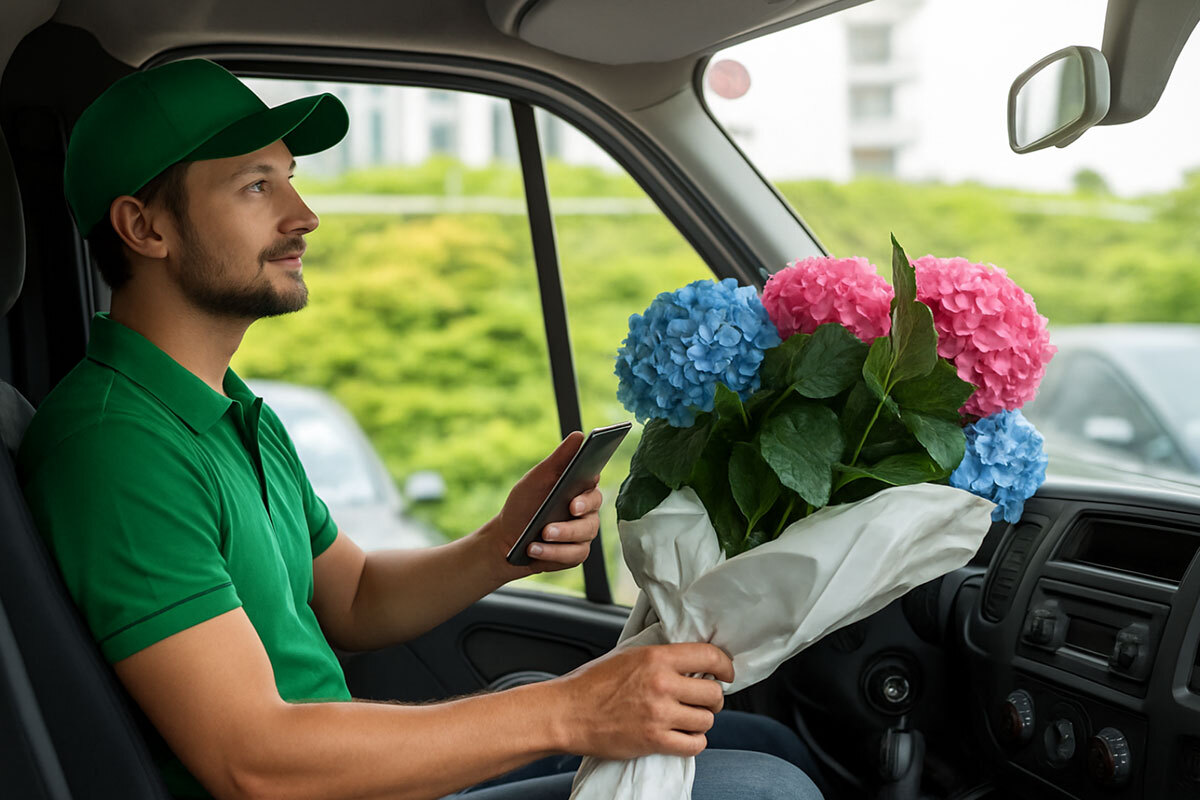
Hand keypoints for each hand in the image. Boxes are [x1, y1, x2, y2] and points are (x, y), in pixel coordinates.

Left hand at [485, 432, 603, 575]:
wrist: (506, 540)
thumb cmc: (523, 506)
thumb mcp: (537, 480)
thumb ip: (559, 459)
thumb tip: (579, 435)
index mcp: (577, 489)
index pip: (593, 481)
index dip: (592, 481)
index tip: (588, 478)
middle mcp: (585, 512)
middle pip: (594, 508)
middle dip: (581, 508)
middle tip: (570, 508)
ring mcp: (582, 535)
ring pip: (584, 534)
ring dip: (562, 534)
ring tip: (541, 535)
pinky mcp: (574, 554)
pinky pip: (573, 554)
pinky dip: (552, 553)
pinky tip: (535, 549)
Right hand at [547, 643, 733, 758]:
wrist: (567, 713)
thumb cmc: (593, 683)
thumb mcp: (629, 655)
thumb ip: (661, 657)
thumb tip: (692, 659)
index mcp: (656, 658)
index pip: (710, 656)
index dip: (725, 666)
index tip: (726, 673)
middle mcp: (662, 684)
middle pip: (713, 693)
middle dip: (713, 699)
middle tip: (702, 700)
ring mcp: (659, 714)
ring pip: (707, 720)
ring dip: (701, 721)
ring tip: (687, 719)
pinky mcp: (654, 740)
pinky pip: (694, 745)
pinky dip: (693, 742)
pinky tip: (682, 736)